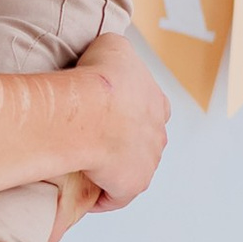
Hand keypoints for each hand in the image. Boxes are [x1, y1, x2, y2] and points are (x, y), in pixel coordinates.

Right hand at [74, 29, 166, 211]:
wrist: (92, 110)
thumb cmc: (100, 77)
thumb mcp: (113, 45)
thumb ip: (117, 52)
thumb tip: (107, 56)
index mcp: (158, 102)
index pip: (152, 109)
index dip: (130, 111)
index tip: (110, 113)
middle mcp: (159, 134)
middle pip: (143, 141)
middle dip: (124, 142)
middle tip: (95, 139)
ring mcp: (148, 161)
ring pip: (131, 168)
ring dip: (113, 168)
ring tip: (86, 164)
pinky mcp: (132, 184)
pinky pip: (115, 195)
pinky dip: (101, 195)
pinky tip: (84, 191)